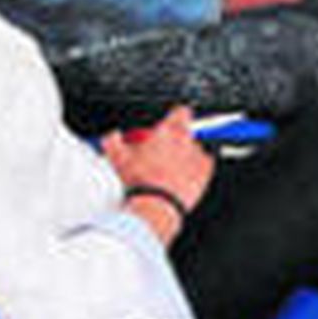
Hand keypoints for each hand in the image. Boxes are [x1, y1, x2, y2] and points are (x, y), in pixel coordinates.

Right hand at [103, 106, 215, 232]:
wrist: (156, 206)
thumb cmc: (139, 181)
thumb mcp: (117, 158)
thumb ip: (113, 141)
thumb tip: (111, 136)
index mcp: (168, 132)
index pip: (181, 112)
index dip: (176, 116)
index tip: (170, 124)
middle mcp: (186, 140)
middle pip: (188, 131)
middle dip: (178, 138)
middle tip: (165, 151)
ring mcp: (198, 155)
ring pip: (195, 149)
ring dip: (186, 155)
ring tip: (170, 169)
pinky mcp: (206, 172)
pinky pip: (204, 165)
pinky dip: (196, 169)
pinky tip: (183, 177)